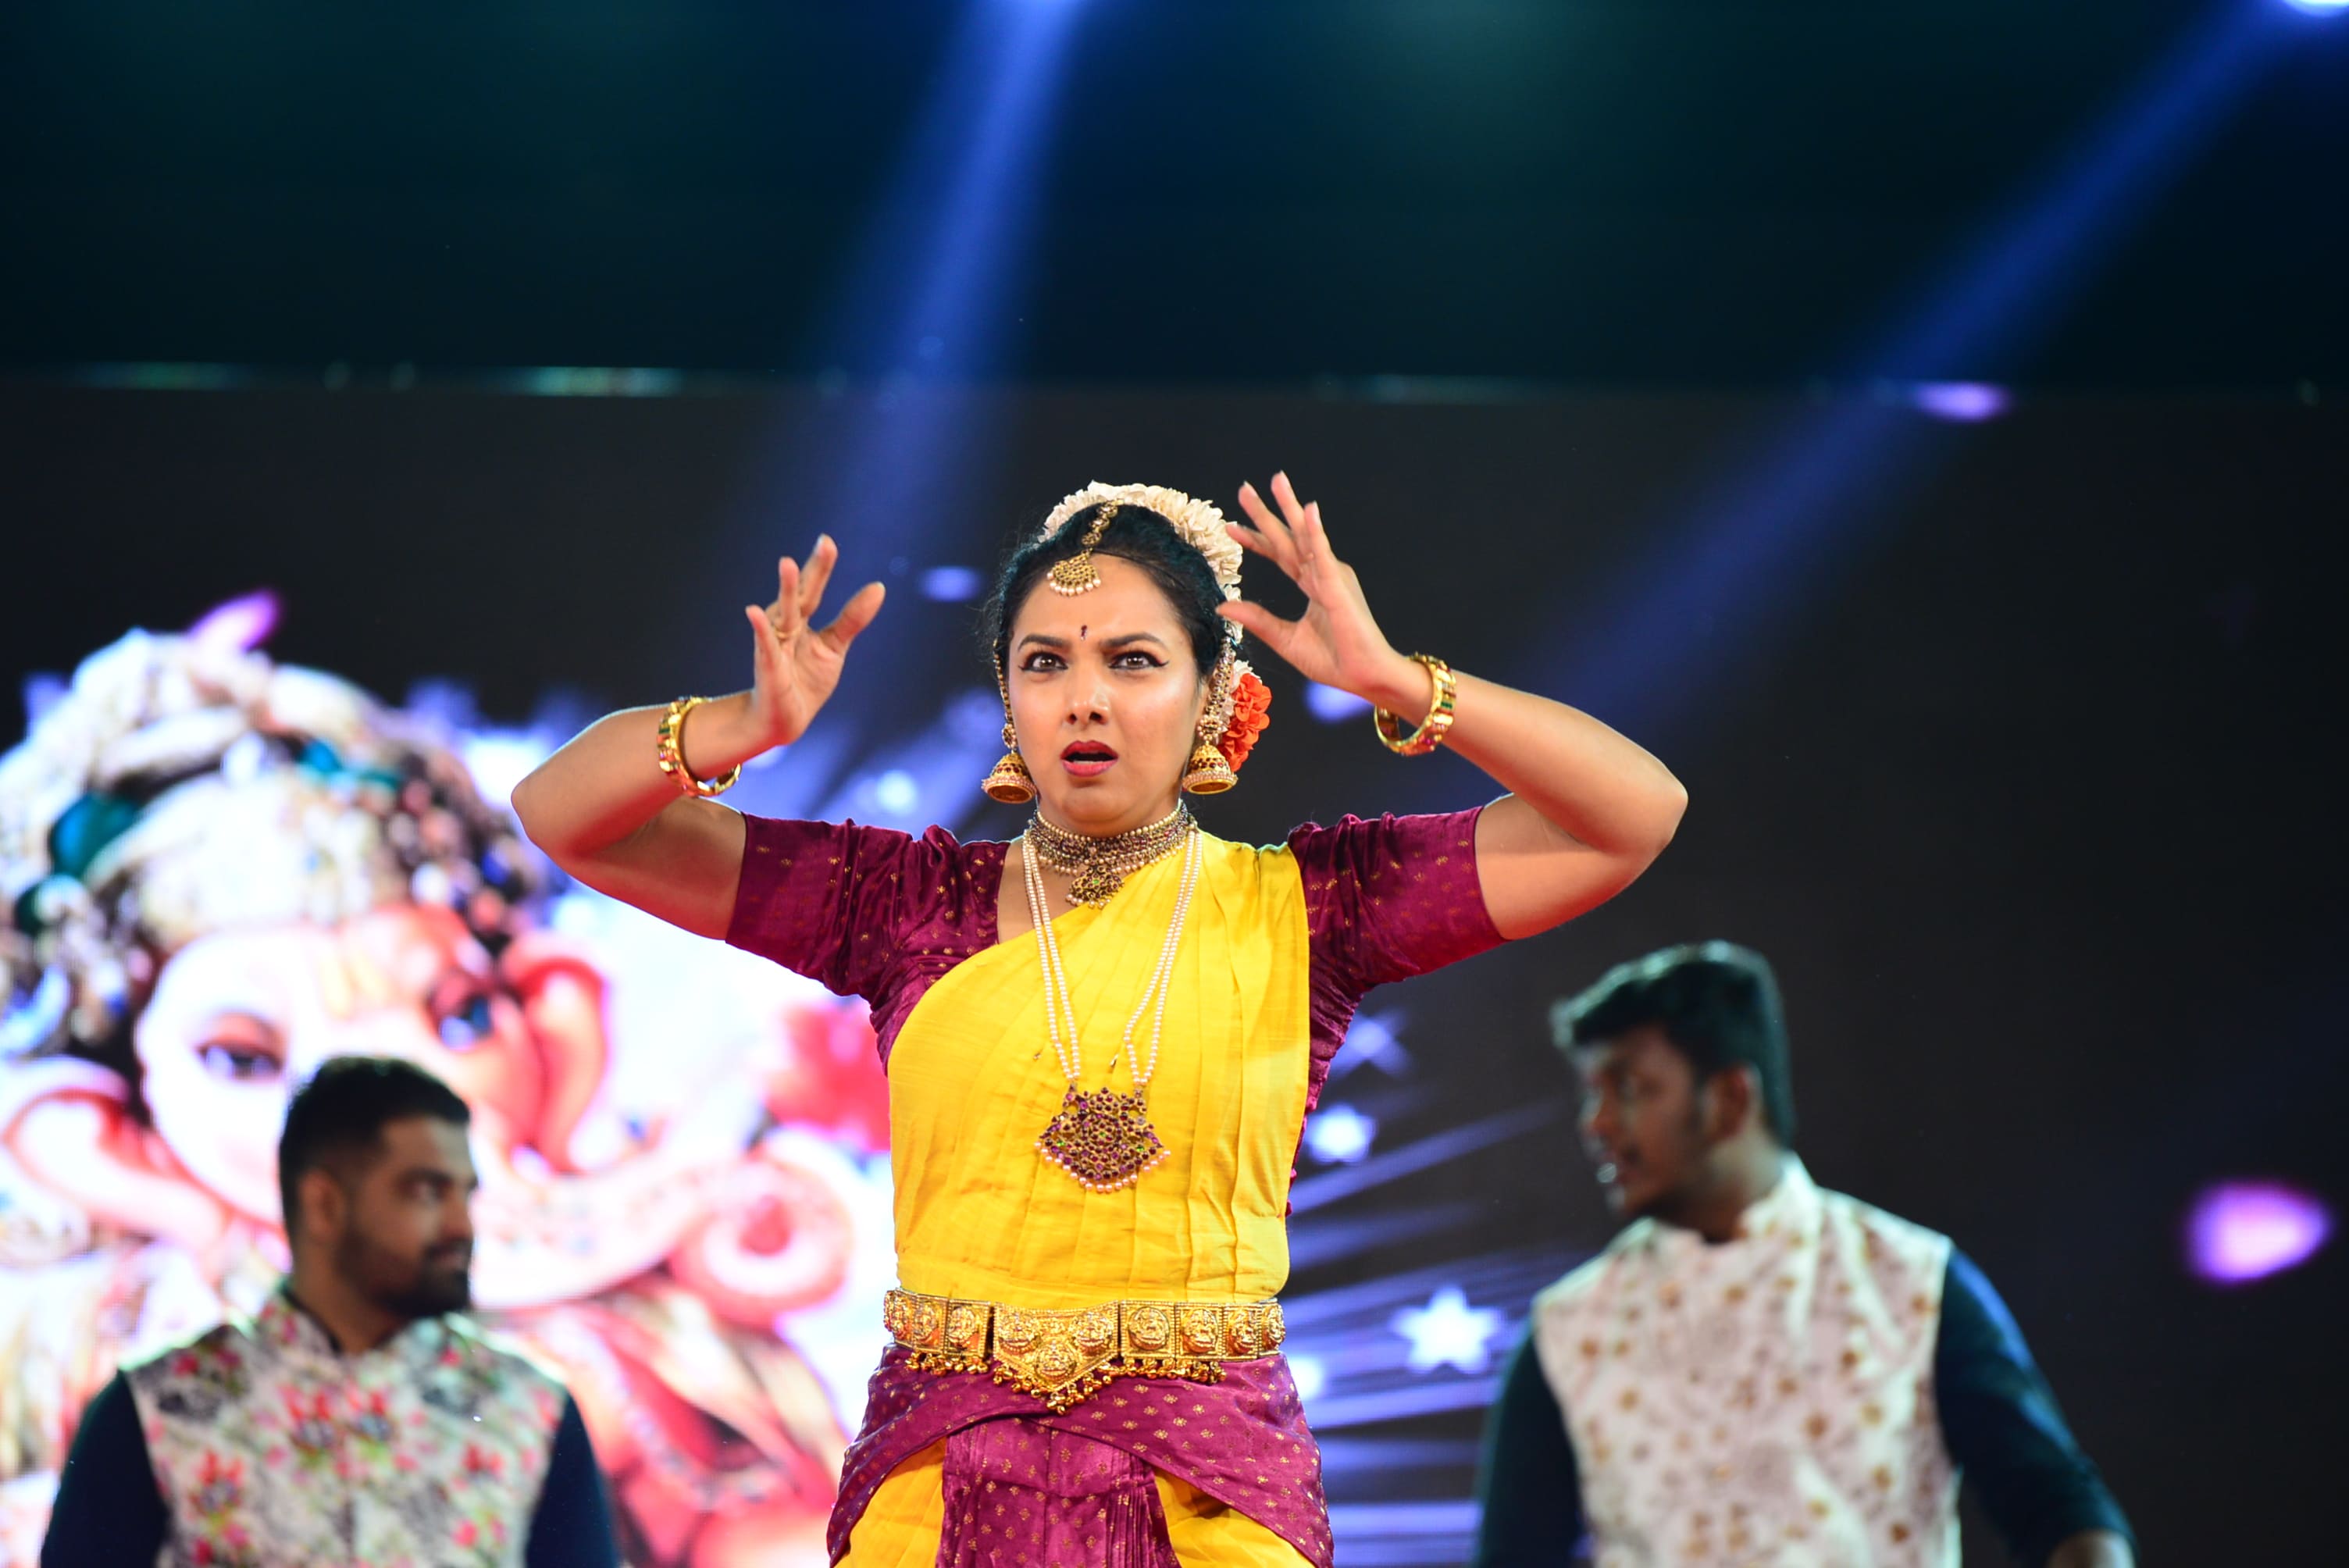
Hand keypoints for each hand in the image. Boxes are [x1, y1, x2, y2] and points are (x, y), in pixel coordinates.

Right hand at [743, 536, 884, 746]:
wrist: (786, 720)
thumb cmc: (807, 680)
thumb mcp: (835, 647)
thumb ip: (852, 618)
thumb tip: (879, 587)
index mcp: (802, 620)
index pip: (814, 589)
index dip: (821, 566)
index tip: (827, 541)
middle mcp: (787, 626)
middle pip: (802, 595)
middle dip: (811, 570)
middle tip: (824, 543)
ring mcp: (776, 644)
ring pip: (784, 613)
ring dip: (787, 590)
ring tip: (788, 564)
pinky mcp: (768, 666)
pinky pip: (765, 645)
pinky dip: (760, 628)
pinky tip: (754, 611)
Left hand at [1223, 473, 1421, 710]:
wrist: (1365, 677)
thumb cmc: (1334, 661)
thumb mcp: (1284, 639)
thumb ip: (1257, 619)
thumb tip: (1222, 605)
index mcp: (1312, 585)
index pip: (1279, 556)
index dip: (1256, 540)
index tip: (1230, 526)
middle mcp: (1322, 574)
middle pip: (1288, 538)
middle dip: (1266, 513)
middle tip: (1244, 488)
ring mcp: (1331, 576)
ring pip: (1305, 536)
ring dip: (1291, 507)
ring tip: (1276, 480)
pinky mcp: (1339, 585)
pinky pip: (1323, 554)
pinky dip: (1315, 532)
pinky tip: (1308, 510)